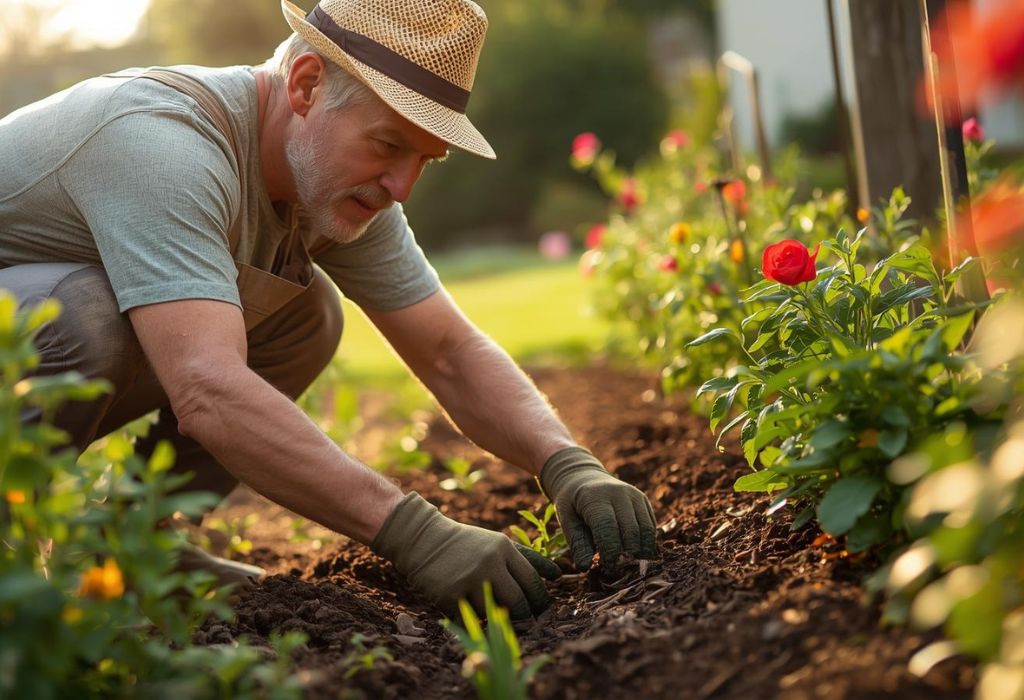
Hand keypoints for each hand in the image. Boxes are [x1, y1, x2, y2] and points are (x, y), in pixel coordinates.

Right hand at [371, 492, 560, 618]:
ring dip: (497, 618)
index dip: (541, 601)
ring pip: (494, 615)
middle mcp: (488, 564)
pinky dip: (474, 620)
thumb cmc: (468, 544)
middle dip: (524, 616)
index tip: (541, 610)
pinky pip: (471, 620)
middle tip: (525, 621)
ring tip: (495, 612)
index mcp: (504, 549)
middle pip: (518, 603)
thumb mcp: (499, 544)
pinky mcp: (449, 596)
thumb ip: (529, 560)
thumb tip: (560, 576)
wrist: (424, 540)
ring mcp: (468, 581)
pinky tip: (472, 611)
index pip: (533, 582)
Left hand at [539, 446, 656, 573]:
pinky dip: (647, 542)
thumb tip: (585, 567)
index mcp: (595, 497)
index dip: (611, 553)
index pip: (608, 529)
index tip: (609, 570)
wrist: (583, 476)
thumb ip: (577, 543)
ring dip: (641, 552)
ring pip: (646, 529)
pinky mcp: (643, 499)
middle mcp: (618, 493)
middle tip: (620, 570)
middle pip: (631, 531)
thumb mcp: (566, 520)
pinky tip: (637, 554)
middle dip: (628, 555)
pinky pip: (651, 525)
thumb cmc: (572, 503)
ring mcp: (634, 494)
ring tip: (630, 565)